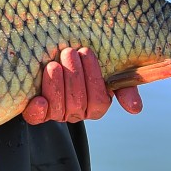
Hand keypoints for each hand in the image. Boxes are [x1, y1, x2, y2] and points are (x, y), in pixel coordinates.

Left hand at [22, 47, 142, 123]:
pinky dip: (38, 110)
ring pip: (58, 107)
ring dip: (56, 85)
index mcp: (95, 106)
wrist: (56, 58)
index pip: (98, 101)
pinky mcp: (35, 112)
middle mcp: (76, 113)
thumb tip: (135, 108)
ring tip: (54, 64)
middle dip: (73, 76)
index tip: (86, 52)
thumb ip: (124, 86)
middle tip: (68, 52)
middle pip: (77, 103)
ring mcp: (55, 113)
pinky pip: (36, 118)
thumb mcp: (109, 71)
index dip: (92, 77)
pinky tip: (39, 100)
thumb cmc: (84, 63)